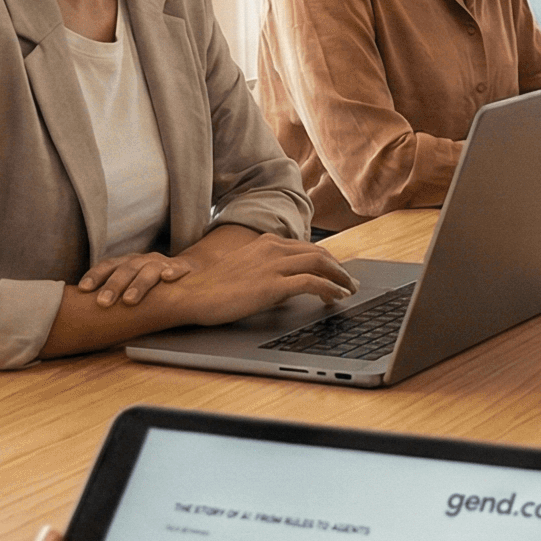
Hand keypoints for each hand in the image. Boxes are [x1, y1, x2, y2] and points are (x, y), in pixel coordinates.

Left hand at [77, 249, 189, 307]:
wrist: (185, 271)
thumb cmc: (149, 283)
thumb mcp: (129, 284)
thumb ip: (111, 292)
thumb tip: (81, 311)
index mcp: (126, 263)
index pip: (107, 266)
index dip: (95, 276)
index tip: (83, 289)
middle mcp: (142, 261)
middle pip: (126, 269)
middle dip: (114, 286)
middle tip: (103, 303)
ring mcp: (162, 263)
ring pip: (149, 270)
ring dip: (138, 284)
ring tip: (129, 300)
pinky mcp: (182, 268)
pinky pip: (178, 268)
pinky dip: (173, 271)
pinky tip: (168, 277)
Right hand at [163, 231, 354, 323]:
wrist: (190, 293)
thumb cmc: (211, 286)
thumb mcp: (242, 268)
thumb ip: (263, 268)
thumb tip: (280, 282)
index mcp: (266, 243)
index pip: (306, 248)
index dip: (326, 260)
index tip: (335, 272)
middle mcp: (273, 248)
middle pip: (319, 254)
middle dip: (338, 268)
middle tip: (349, 282)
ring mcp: (273, 265)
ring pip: (320, 264)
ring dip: (340, 277)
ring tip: (349, 290)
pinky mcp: (273, 285)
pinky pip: (312, 283)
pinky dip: (330, 289)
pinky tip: (337, 297)